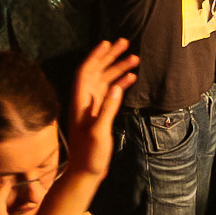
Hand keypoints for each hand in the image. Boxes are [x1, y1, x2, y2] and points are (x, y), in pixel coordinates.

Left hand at [65, 39, 138, 180]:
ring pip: (105, 80)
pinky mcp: (101, 113)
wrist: (85, 172)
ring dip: (118, 69)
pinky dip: (120, 83)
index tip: (108, 43)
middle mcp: (85, 100)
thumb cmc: (89, 155)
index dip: (96, 56)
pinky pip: (110, 92)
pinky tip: (131, 78)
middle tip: (125, 43)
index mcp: (80, 102)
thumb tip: (117, 87)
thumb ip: (107, 109)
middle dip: (110, 57)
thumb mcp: (98, 132)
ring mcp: (93, 106)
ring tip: (135, 58)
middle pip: (97, 71)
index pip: (86, 72)